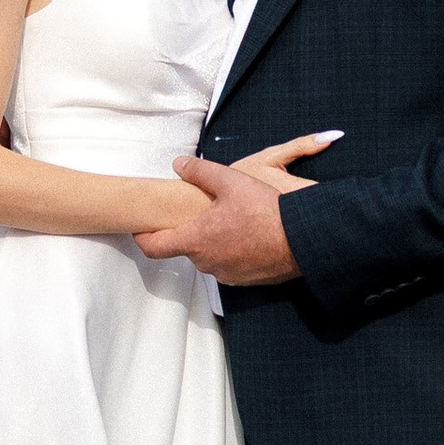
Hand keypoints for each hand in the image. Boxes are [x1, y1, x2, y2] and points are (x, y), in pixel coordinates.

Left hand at [135, 135, 336, 282]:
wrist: (304, 239)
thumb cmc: (267, 212)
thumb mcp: (231, 182)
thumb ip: (200, 172)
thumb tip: (179, 164)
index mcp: (196, 240)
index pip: (154, 247)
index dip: (143, 237)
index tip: (140, 229)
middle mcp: (207, 263)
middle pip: (185, 248)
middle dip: (189, 232)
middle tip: (201, 213)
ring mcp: (227, 275)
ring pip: (209, 256)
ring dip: (213, 242)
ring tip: (230, 221)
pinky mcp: (246, 280)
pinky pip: (230, 265)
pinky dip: (233, 251)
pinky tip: (248, 235)